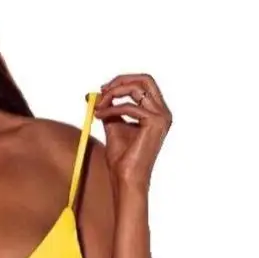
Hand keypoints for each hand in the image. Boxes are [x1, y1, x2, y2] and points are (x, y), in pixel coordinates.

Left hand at [92, 73, 172, 191]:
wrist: (126, 178)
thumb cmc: (122, 157)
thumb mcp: (113, 126)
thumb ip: (109, 109)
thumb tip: (94, 95)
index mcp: (157, 112)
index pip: (144, 83)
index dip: (123, 81)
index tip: (103, 89)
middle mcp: (163, 112)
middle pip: (145, 79)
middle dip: (121, 81)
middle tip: (102, 90)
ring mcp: (162, 116)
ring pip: (137, 88)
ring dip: (112, 95)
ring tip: (98, 109)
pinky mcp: (155, 122)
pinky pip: (129, 107)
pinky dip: (111, 109)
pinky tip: (100, 116)